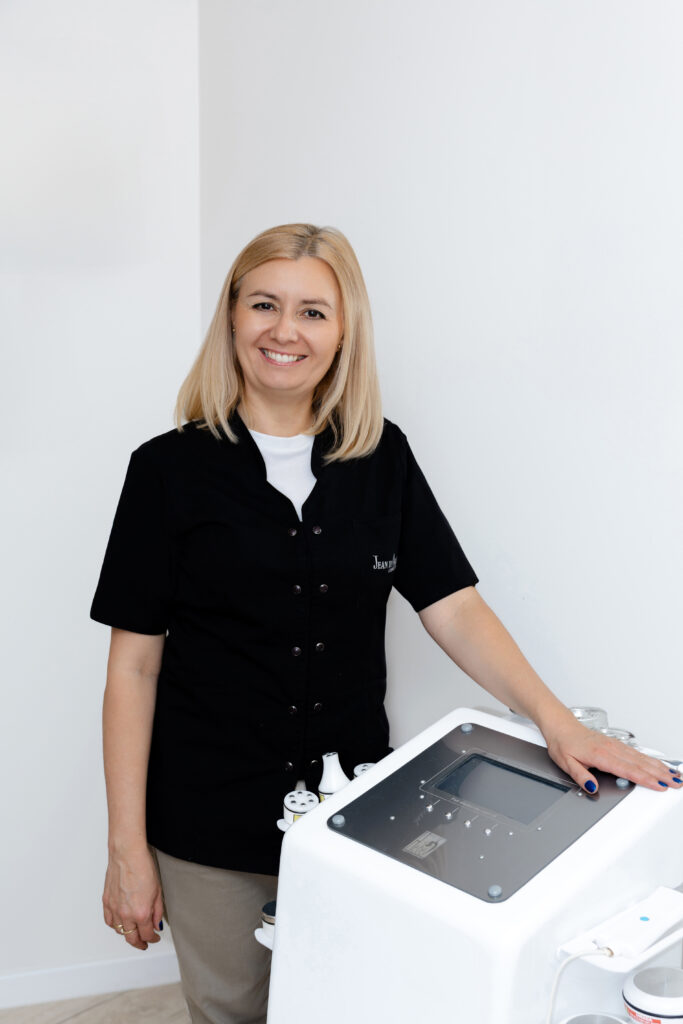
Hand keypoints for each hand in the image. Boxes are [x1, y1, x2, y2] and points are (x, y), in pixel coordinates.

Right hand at [102, 844, 163, 950]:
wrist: (127, 854)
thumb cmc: (142, 867)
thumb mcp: (158, 891)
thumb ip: (157, 911)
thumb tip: (156, 924)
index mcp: (141, 912)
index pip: (147, 934)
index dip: (153, 938)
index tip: (155, 937)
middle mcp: (126, 914)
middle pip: (131, 938)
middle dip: (139, 943)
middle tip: (144, 943)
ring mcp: (114, 908)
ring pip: (119, 931)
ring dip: (127, 935)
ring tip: (134, 933)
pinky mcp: (106, 902)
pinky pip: (109, 921)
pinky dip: (115, 926)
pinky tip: (120, 924)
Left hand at [544, 714, 682, 793]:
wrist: (561, 726)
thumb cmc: (563, 744)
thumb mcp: (566, 763)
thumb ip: (581, 776)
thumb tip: (591, 787)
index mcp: (600, 755)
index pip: (628, 770)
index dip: (646, 779)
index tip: (660, 785)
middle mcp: (611, 749)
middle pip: (640, 764)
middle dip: (661, 774)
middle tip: (677, 783)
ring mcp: (615, 746)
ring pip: (642, 758)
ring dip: (660, 767)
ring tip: (675, 775)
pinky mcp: (616, 744)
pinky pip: (637, 753)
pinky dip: (651, 759)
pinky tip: (659, 764)